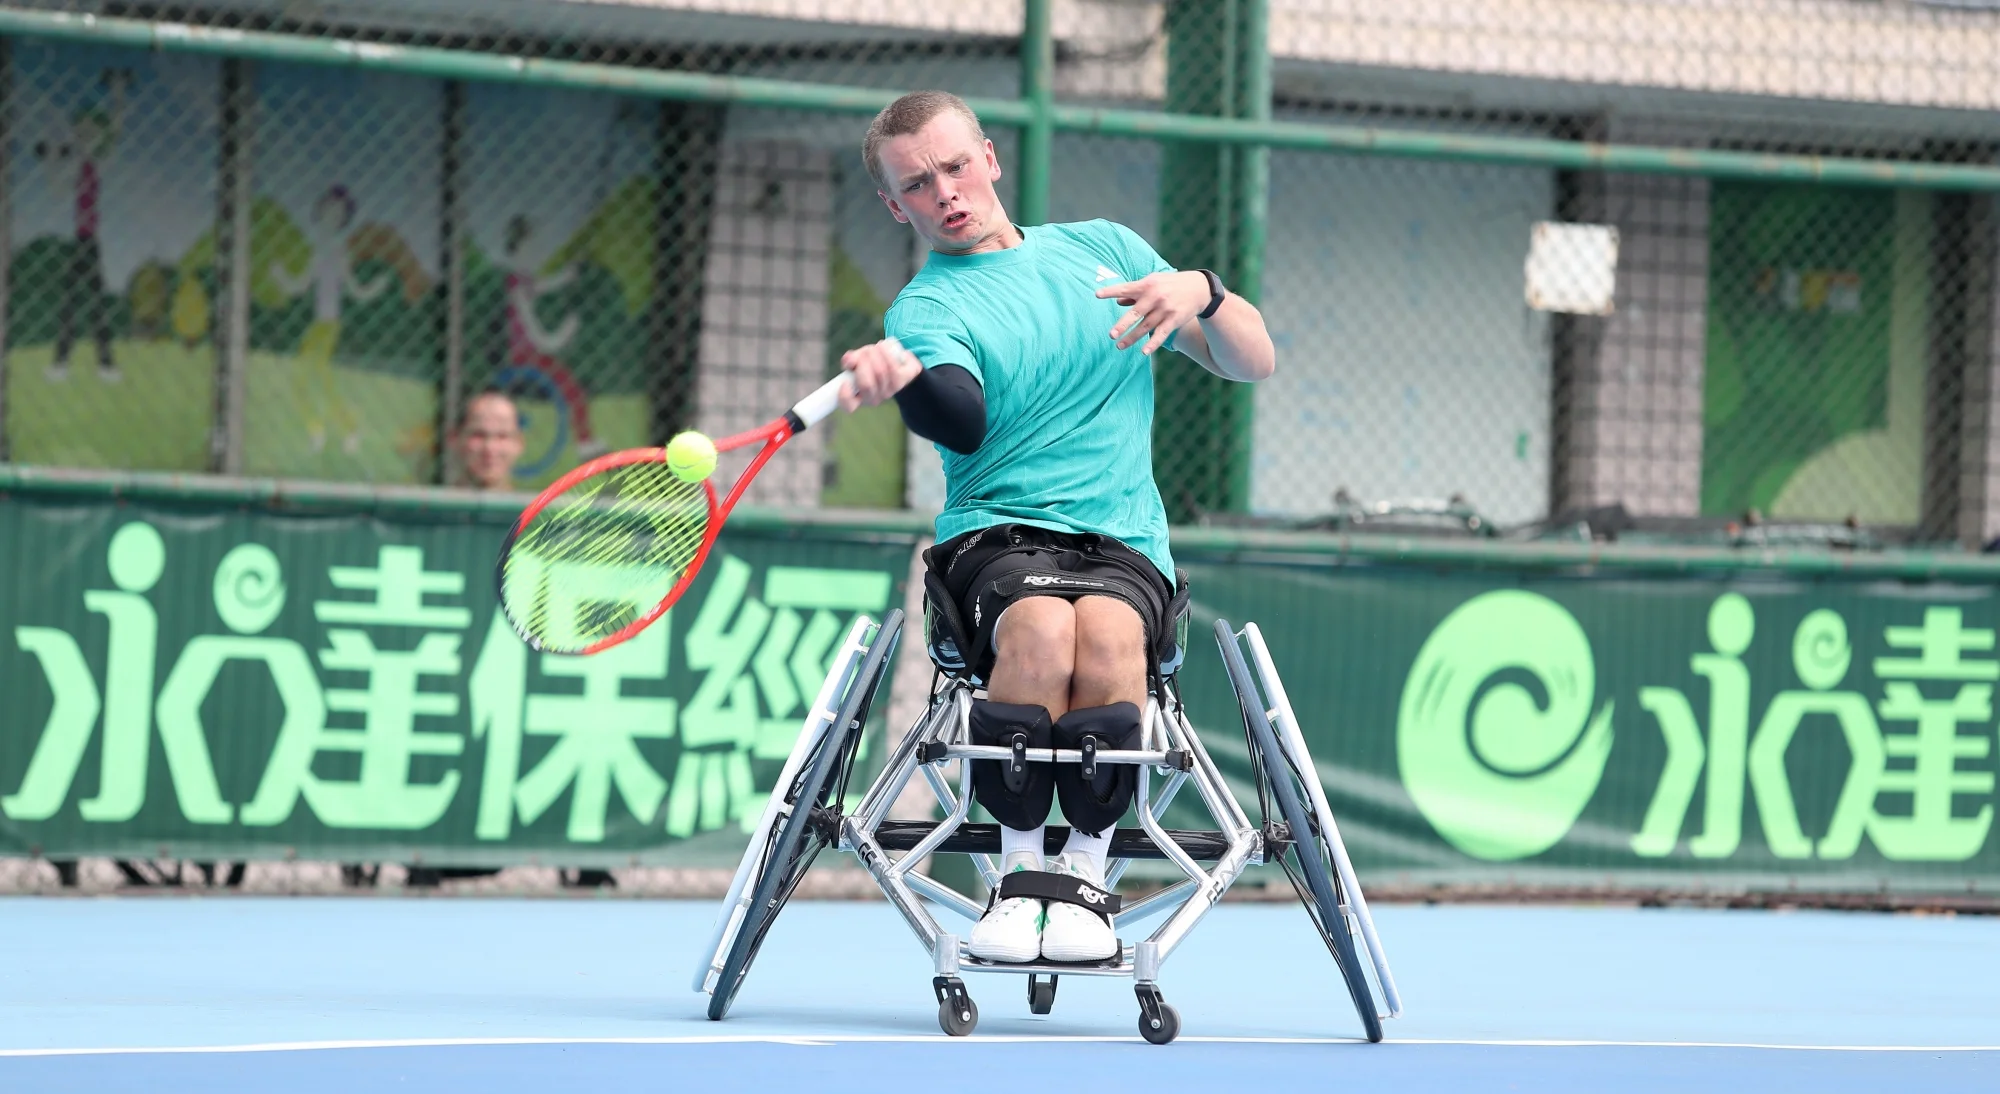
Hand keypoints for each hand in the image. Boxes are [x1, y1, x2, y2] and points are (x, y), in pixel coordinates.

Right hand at [839, 337, 921, 410]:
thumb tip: (849, 360)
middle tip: (865, 352)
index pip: (849, 405)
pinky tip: (885, 347)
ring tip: (877, 346)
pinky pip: (894, 369)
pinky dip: (888, 355)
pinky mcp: (902, 382)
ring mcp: (888, 393)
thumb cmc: (871, 362)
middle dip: (863, 362)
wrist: (896, 361)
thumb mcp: (857, 359)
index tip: (845, 383)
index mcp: (857, 397)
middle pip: (866, 384)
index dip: (845, 396)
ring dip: (877, 354)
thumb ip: (851, 360)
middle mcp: (873, 399)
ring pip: (881, 373)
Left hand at [1095, 271, 1211, 353]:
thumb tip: (1118, 301)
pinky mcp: (1174, 320)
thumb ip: (1135, 292)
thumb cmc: (1170, 284)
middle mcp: (1156, 297)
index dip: (1111, 291)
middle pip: (1136, 313)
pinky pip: (1161, 334)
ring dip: (1132, 338)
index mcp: (1147, 285)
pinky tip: (1143, 352)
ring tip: (1119, 346)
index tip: (1097, 294)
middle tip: (1111, 335)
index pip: (1125, 288)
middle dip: (1123, 324)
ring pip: (1146, 327)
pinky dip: (1153, 343)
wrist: (1200, 288)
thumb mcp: (1154, 282)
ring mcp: (1165, 309)